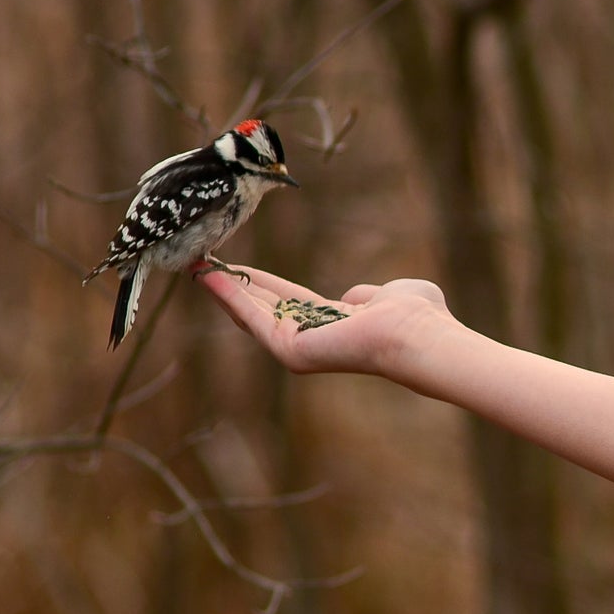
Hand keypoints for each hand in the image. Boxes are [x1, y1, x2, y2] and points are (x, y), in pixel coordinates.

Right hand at [197, 264, 454, 379]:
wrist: (418, 332)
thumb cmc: (417, 315)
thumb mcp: (388, 294)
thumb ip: (368, 295)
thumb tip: (359, 297)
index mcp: (333, 325)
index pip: (288, 302)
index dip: (261, 283)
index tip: (235, 266)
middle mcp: (312, 340)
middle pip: (262, 309)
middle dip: (231, 286)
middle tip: (200, 262)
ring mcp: (299, 350)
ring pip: (251, 314)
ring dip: (221, 290)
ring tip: (194, 264)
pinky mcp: (289, 351)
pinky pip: (252, 319)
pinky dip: (229, 297)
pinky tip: (208, 277)